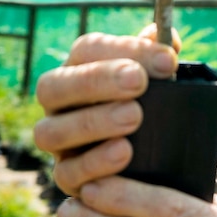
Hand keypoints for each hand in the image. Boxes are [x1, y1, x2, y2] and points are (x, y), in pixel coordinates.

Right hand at [34, 25, 180, 196]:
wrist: (161, 157)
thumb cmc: (154, 106)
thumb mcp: (161, 81)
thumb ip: (161, 58)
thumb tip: (166, 38)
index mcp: (79, 70)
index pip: (87, 49)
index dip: (124, 50)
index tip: (165, 59)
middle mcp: (59, 104)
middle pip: (53, 86)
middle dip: (96, 81)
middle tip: (138, 81)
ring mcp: (59, 143)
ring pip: (50, 132)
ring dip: (92, 122)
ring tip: (134, 117)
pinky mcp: (68, 178)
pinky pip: (67, 174)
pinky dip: (95, 163)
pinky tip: (125, 153)